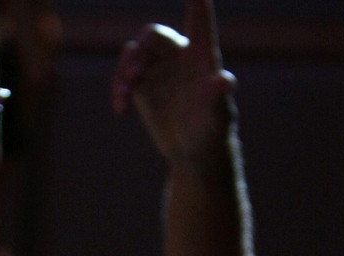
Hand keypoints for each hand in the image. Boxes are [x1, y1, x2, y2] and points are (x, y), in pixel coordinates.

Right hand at [111, 0, 234, 166]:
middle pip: (154, 37)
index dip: (194, 0)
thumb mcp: (217, 117)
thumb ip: (218, 97)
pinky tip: (121, 110)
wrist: (195, 152)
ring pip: (135, 55)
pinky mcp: (143, 87)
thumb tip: (224, 80)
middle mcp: (178, 55)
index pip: (198, 18)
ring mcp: (158, 70)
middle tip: (135, 72)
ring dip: (125, 68)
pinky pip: (124, 79)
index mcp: (201, 54)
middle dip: (141, 51)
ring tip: (125, 91)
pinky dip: (119, 90)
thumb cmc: (213, 131)